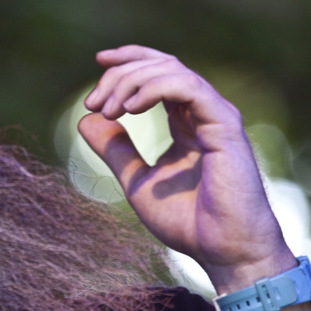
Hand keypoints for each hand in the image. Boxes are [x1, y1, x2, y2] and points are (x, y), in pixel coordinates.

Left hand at [78, 45, 295, 292]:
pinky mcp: (225, 126)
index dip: (130, 60)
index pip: (160, 72)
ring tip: (109, 108)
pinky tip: (130, 108)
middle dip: (122, 73)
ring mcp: (217, 117)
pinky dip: (154, 89)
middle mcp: (204, 113)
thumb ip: (115, 149)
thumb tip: (85, 119)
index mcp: (187, 122)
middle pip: (163, 65)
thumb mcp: (137, 181)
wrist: (223, 251)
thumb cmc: (189, 222)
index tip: (99, 62)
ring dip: (132, 82)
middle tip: (94, 102)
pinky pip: (189, 88)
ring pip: (173, 71)